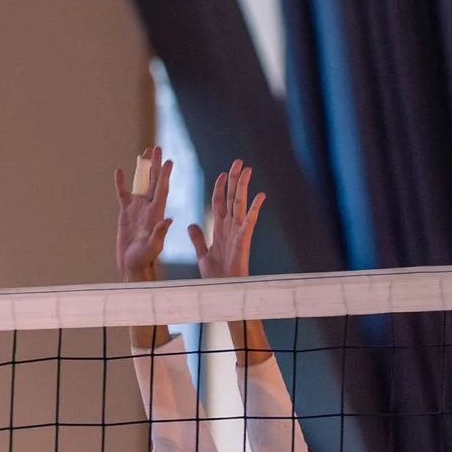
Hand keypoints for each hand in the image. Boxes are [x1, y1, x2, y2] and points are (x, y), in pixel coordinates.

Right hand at [113, 146, 174, 283]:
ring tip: (145, 153)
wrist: (133, 265)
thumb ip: (159, 234)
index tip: (168, 161)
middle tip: (157, 148)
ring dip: (143, 169)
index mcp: (157, 213)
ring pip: (141, 183)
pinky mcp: (126, 213)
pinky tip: (119, 171)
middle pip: (153, 181)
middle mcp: (149, 207)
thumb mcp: (153, 247)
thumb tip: (168, 220)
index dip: (164, 175)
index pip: (162, 190)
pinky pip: (123, 193)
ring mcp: (138, 209)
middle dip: (156, 165)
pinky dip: (121, 182)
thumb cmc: (144, 259)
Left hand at [185, 160, 263, 280]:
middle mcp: (230, 226)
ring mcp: (238, 231)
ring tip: (248, 170)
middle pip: (232, 197)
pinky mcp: (244, 239)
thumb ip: (198, 239)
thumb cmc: (216, 275)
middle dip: (235, 179)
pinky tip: (260, 195)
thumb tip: (191, 225)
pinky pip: (250, 221)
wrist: (222, 289)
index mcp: (220, 229)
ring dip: (244, 186)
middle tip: (239, 162)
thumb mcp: (202, 254)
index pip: (219, 202)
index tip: (222, 174)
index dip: (220, 187)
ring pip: (241, 203)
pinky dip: (255, 208)